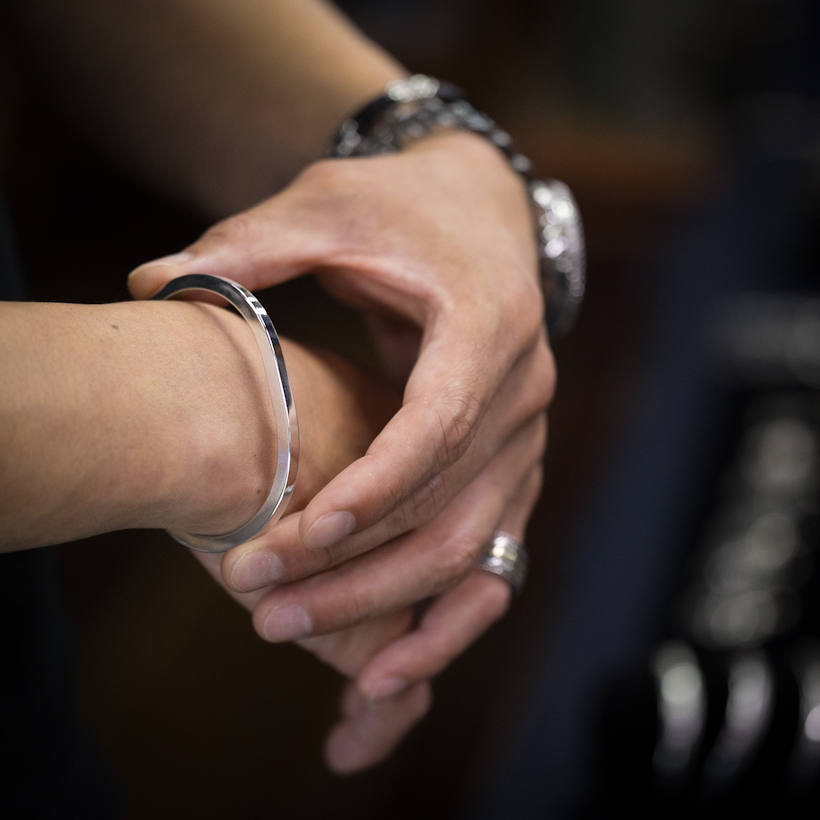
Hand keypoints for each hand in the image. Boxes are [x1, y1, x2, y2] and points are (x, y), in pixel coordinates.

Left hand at [129, 128, 553, 600]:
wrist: (478, 218)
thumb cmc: (403, 209)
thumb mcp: (331, 206)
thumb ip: (251, 245)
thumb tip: (149, 279)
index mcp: (488, 325)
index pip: (438, 426)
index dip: (373, 488)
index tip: (297, 535)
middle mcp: (524, 393)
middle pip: (449, 508)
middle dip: (356, 567)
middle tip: (260, 604)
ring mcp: (526, 438)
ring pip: (471, 550)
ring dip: (386, 604)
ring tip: (294, 633)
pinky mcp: (513, 469)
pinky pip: (489, 560)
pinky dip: (441, 618)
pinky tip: (384, 670)